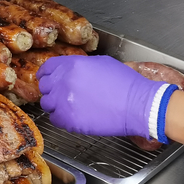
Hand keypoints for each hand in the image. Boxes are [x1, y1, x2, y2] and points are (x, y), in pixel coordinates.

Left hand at [36, 55, 164, 137]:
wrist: (138, 105)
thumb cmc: (126, 84)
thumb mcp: (102, 63)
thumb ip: (81, 65)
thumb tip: (71, 70)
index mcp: (72, 65)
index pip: (47, 68)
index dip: (46, 74)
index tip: (47, 79)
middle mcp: (64, 81)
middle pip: (45, 86)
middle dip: (52, 90)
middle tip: (62, 95)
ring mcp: (64, 101)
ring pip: (47, 104)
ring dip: (56, 105)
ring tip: (70, 107)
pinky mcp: (69, 120)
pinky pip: (55, 119)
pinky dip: (61, 119)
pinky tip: (74, 116)